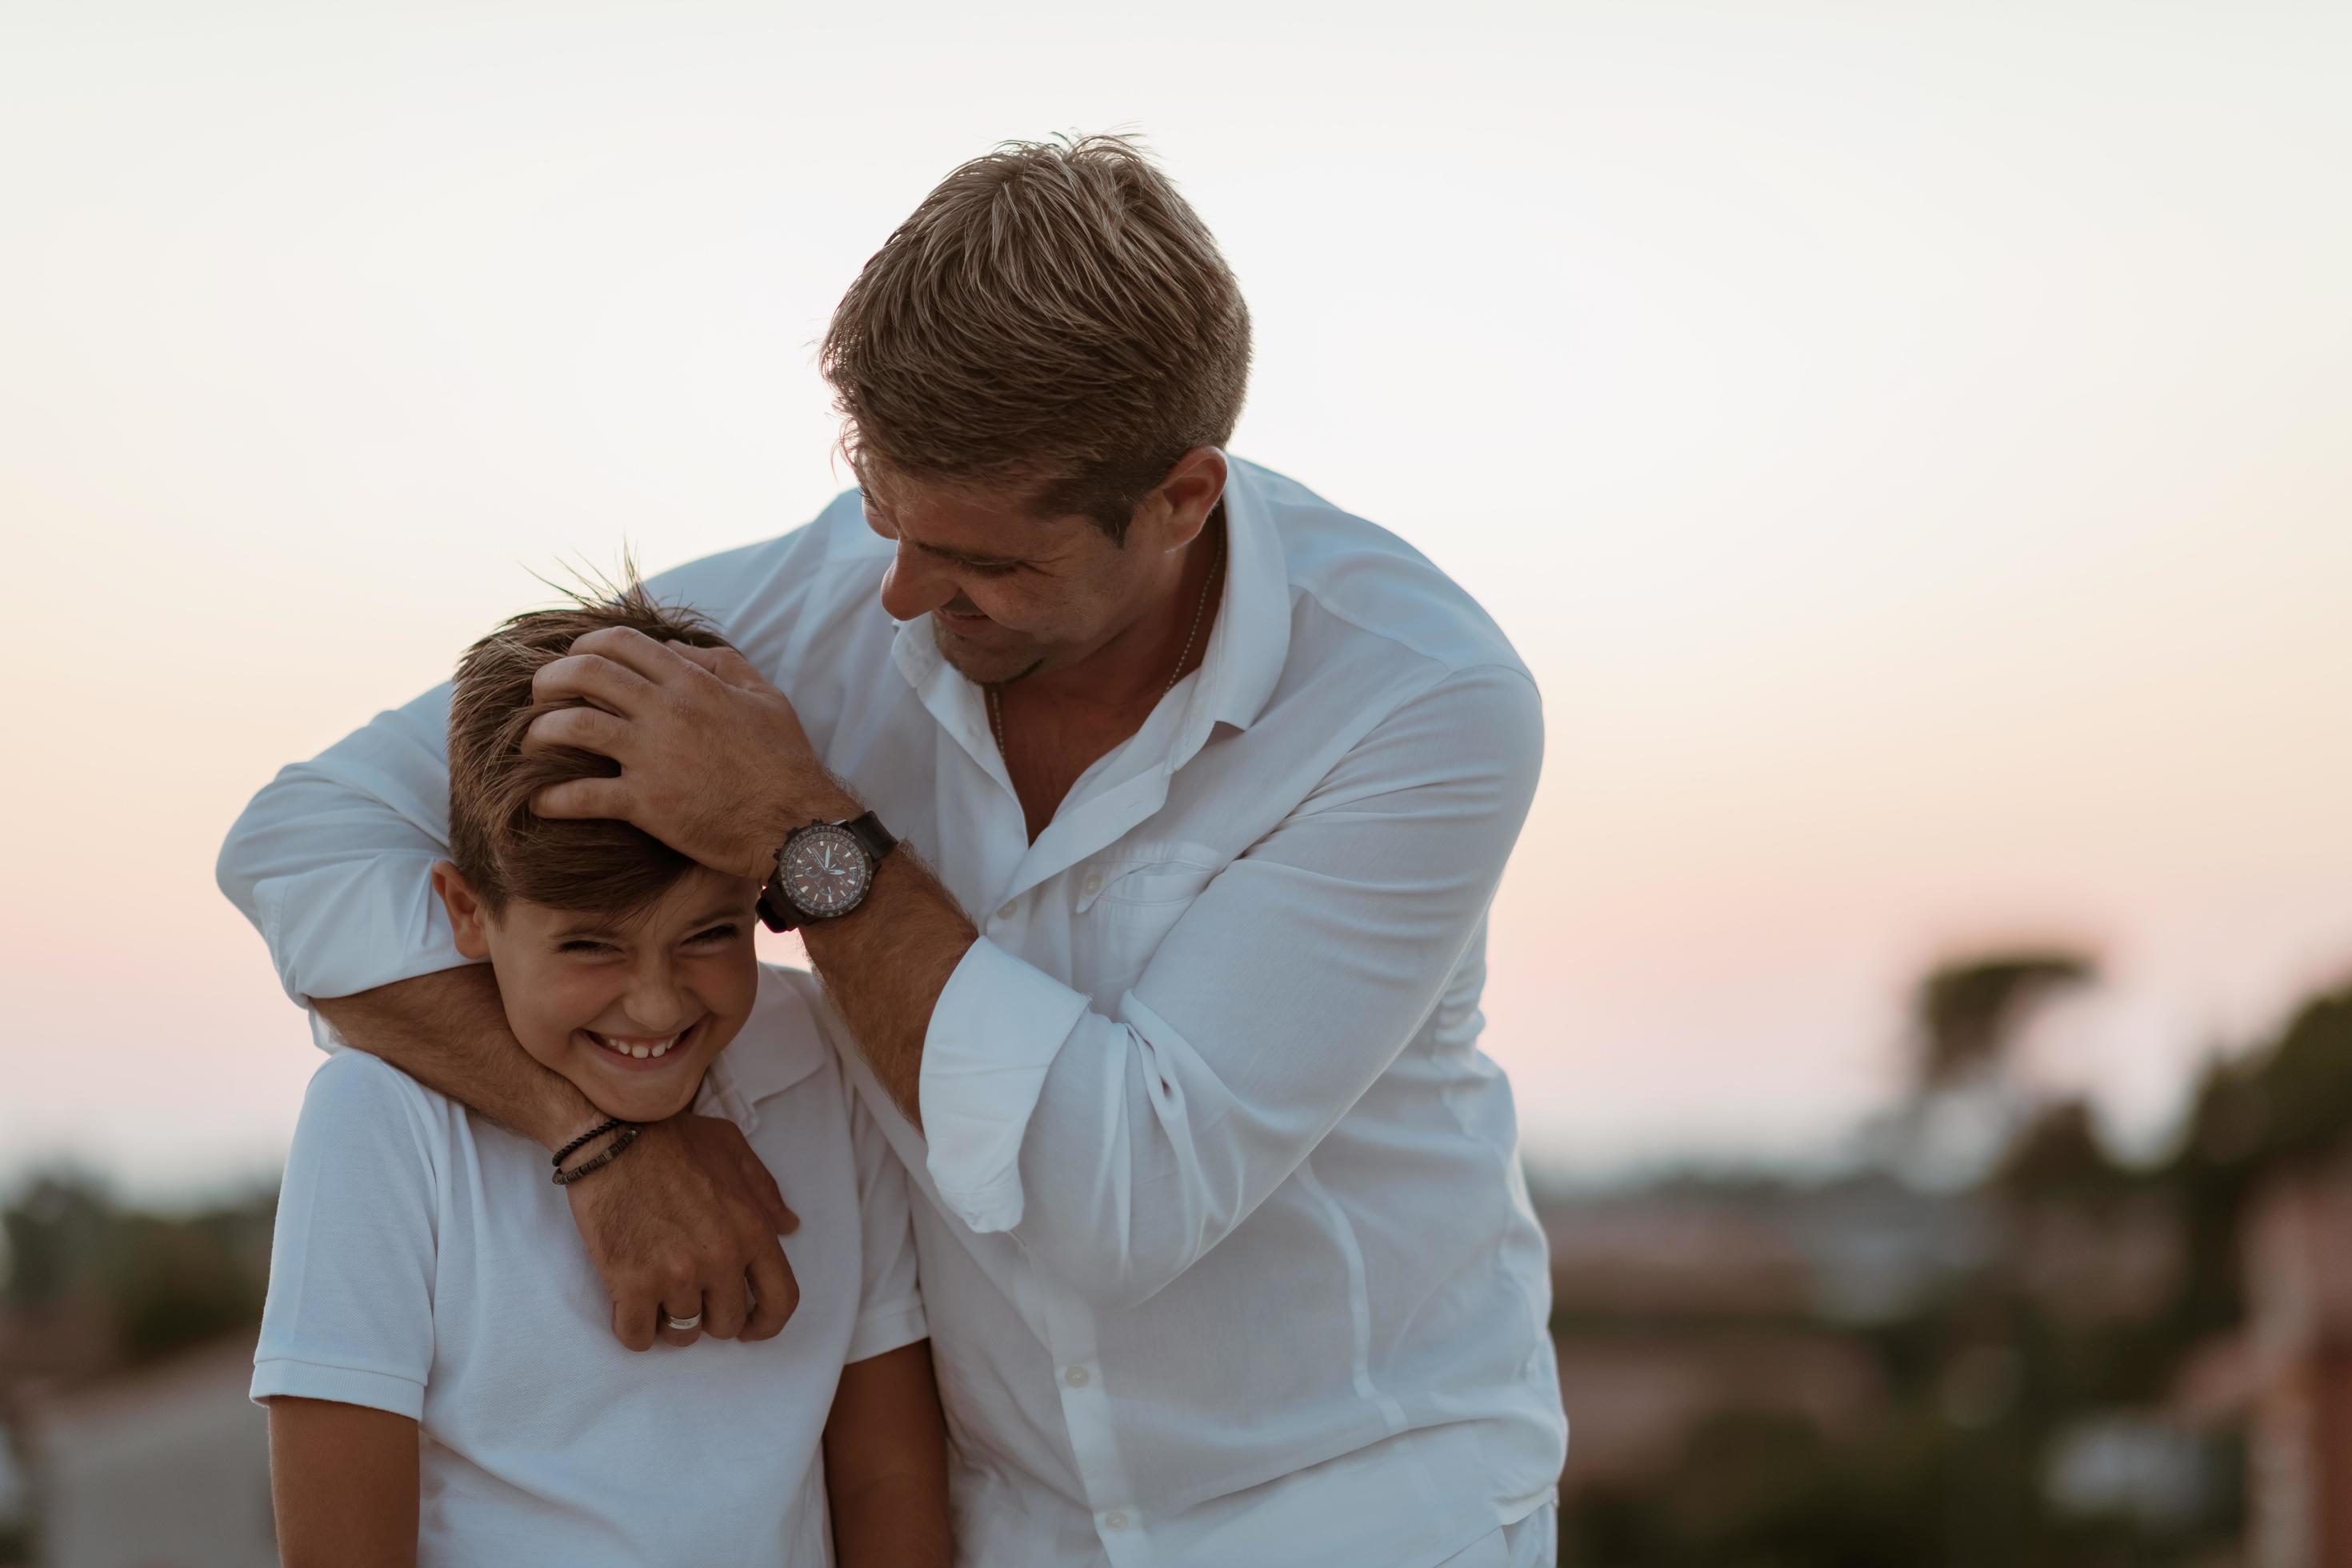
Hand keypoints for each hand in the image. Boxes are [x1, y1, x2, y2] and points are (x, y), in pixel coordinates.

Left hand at [524, 628, 855, 878]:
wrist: (796, 825)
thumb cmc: (785, 762)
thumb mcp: (765, 698)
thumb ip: (722, 664)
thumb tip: (676, 651)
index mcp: (693, 682)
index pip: (622, 643)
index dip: (586, 644)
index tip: (573, 659)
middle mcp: (667, 711)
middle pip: (586, 673)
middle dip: (551, 678)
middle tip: (540, 694)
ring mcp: (653, 757)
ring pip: (572, 727)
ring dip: (540, 731)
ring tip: (531, 743)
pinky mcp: (647, 804)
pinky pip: (582, 795)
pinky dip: (551, 797)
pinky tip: (539, 801)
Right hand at [564, 1114, 802, 1351]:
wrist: (610, 1135)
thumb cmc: (672, 1138)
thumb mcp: (732, 1149)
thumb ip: (765, 1192)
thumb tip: (789, 1227)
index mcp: (751, 1230)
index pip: (780, 1300)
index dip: (768, 1324)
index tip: (751, 1329)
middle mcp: (720, 1259)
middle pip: (727, 1323)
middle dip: (711, 1317)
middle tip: (691, 1295)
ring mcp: (676, 1275)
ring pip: (683, 1333)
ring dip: (672, 1321)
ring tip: (659, 1295)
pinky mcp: (631, 1285)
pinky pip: (639, 1337)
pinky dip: (636, 1331)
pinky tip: (631, 1309)